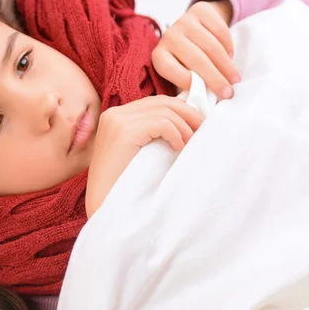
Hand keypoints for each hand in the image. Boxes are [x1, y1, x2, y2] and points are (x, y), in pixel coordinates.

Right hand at [86, 95, 202, 216]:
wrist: (105, 207)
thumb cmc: (125, 186)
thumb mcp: (140, 152)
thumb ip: (153, 134)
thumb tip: (188, 120)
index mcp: (116, 117)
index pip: (155, 102)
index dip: (180, 110)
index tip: (197, 125)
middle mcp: (114, 114)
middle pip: (161, 102)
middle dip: (188, 113)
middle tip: (202, 129)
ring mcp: (117, 121)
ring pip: (164, 111)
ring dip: (184, 127)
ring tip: (189, 144)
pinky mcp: (124, 131)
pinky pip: (161, 123)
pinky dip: (176, 134)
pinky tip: (178, 148)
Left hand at [152, 0, 240, 98]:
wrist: (196, 27)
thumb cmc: (189, 60)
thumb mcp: (183, 74)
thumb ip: (189, 86)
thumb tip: (201, 103)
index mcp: (159, 56)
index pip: (170, 70)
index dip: (188, 83)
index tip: (207, 96)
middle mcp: (168, 36)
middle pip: (195, 59)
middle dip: (215, 78)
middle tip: (229, 93)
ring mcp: (183, 21)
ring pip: (210, 45)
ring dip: (226, 65)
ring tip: (235, 78)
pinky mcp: (199, 10)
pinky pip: (219, 29)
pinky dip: (228, 45)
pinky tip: (230, 57)